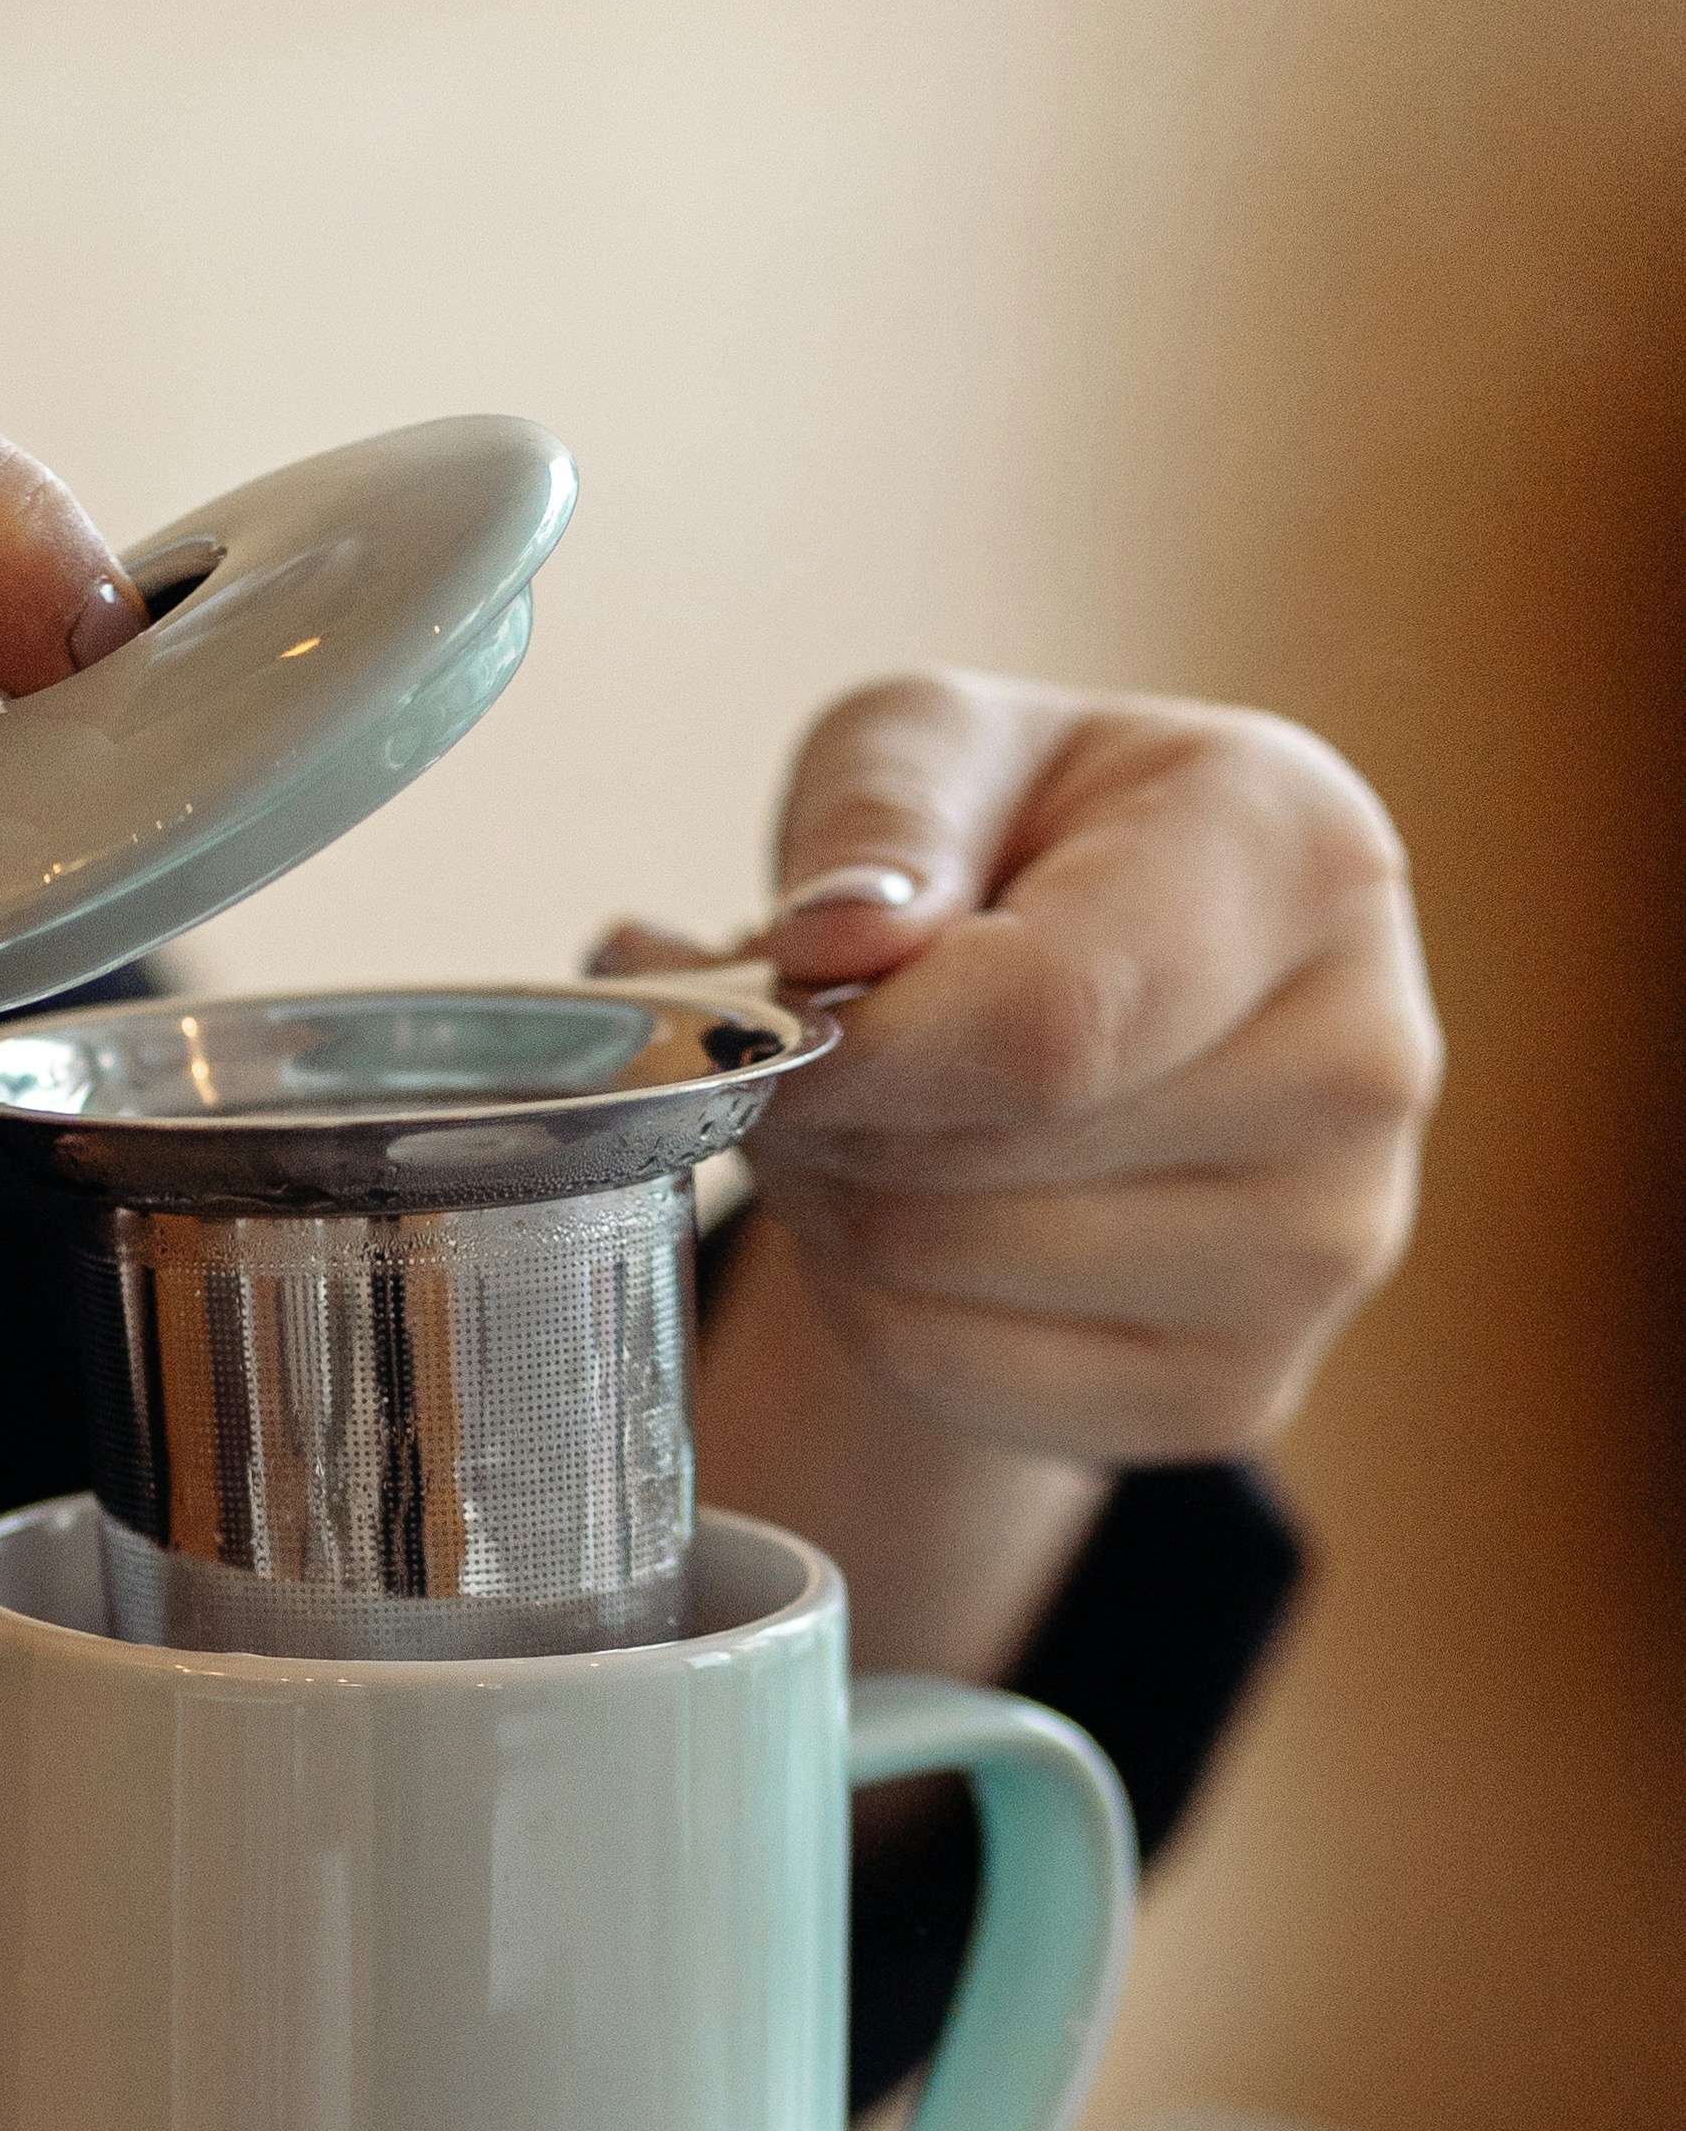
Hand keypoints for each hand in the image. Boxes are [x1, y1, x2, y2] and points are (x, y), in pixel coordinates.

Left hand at [604, 674, 1442, 1682]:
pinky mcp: (1241, 1385)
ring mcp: (1323, 1248)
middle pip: (986, 1156)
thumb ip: (878, 815)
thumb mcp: (934, 744)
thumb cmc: (1023, 843)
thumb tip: (836, 941)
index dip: (861, 1049)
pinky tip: (911, 1212)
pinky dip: (870, 1305)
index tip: (766, 1026)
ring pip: (945, 1273)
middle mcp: (1363, 1063)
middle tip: (798, 1057)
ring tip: (861, 1118)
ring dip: (833, 1203)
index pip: (1051, 1021)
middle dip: (831, 1112)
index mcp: (1307, 863)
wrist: (1109, 986)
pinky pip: (952, 1374)